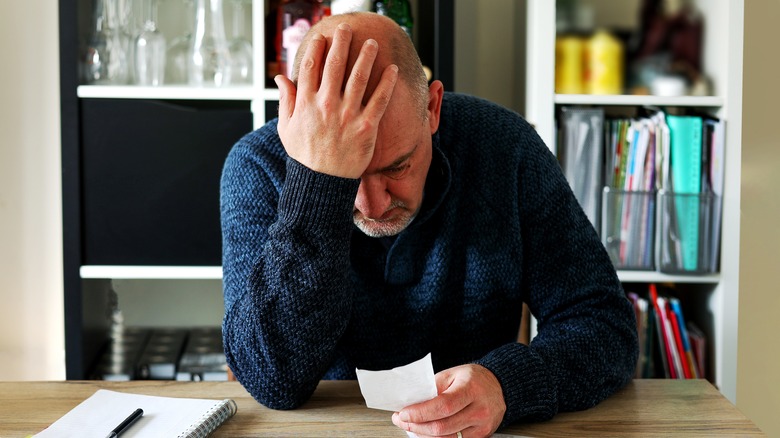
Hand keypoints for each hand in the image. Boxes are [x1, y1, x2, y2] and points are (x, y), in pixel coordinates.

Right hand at [274, 23, 398, 178]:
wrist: (321, 184)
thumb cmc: (304, 157)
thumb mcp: (286, 129)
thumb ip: (285, 100)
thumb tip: (280, 78)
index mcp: (306, 104)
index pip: (311, 67)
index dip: (317, 48)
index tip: (323, 36)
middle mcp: (326, 105)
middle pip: (335, 65)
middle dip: (341, 42)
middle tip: (348, 28)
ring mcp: (347, 115)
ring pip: (358, 77)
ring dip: (366, 56)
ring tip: (372, 43)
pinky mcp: (366, 127)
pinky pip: (379, 100)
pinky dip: (387, 83)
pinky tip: (392, 70)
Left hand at [391, 364, 505, 437]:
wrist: (499, 386)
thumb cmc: (474, 379)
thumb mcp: (452, 374)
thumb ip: (433, 388)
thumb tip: (411, 402)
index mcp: (471, 388)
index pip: (443, 406)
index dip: (420, 413)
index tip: (403, 413)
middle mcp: (480, 409)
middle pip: (442, 427)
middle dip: (416, 425)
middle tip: (402, 420)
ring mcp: (482, 425)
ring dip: (424, 434)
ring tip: (412, 425)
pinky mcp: (482, 436)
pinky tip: (427, 431)